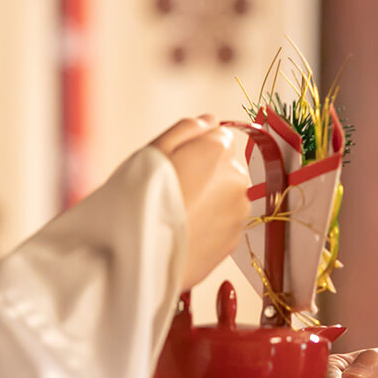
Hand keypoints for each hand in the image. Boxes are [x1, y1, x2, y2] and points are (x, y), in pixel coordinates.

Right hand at [151, 116, 250, 287]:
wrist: (138, 257)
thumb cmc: (138, 200)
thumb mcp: (152, 151)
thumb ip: (186, 129)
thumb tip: (210, 121)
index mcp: (218, 151)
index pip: (221, 137)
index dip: (198, 149)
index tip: (178, 165)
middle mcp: (237, 179)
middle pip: (227, 168)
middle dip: (208, 175)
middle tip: (175, 192)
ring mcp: (240, 212)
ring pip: (228, 197)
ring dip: (211, 202)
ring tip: (179, 215)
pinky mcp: (235, 241)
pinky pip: (225, 224)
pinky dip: (211, 226)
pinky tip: (186, 232)